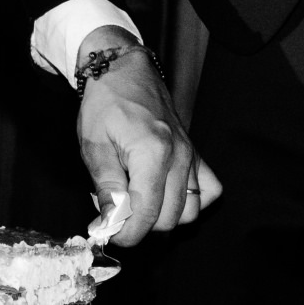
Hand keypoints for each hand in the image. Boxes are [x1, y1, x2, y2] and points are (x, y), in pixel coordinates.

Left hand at [74, 29, 222, 245]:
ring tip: (138, 203)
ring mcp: (192, 155)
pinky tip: (168, 195)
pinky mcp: (196, 153)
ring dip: (164, 217)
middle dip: (140, 226)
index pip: (147, 214)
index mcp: (153, 153)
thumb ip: (107, 187)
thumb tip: (111, 223)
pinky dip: (193, 201)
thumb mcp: (94, 145)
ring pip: (191, 211)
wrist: (125, 70)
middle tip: (115, 212)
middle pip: (169, 219)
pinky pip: (209, 190)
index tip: (106, 232)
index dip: (125, 233)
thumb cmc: (106, 104)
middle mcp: (180, 157)